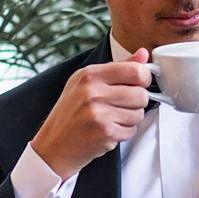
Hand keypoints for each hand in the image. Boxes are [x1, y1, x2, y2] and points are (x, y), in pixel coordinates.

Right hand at [30, 49, 150, 178]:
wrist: (54, 144)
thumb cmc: (71, 112)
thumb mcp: (87, 82)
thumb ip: (118, 67)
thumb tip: (143, 53)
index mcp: (90, 75)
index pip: (135, 70)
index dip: (144, 78)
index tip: (139, 84)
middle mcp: (92, 92)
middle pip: (141, 94)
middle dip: (137, 102)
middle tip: (122, 105)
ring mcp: (98, 113)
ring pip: (139, 113)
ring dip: (130, 119)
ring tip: (112, 118)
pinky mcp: (105, 132)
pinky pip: (131, 130)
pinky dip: (124, 132)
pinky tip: (109, 130)